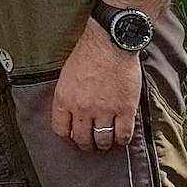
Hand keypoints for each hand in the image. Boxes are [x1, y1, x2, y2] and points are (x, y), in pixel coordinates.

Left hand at [50, 22, 142, 149]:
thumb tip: (69, 113)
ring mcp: (105, 111)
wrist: (110, 42)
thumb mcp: (66, 75)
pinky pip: (123, 135)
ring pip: (103, 140)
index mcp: (64, 99)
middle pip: (82, 139)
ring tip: (105, 142)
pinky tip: (120, 137)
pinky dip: (121, 140)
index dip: (67, 135)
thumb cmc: (87, 53)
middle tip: (90, 143)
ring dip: (103, 144)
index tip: (73, 135)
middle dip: (85, 144)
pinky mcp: (125, 109)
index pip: (60, 130)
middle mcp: (82, 108)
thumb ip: (67, 96)